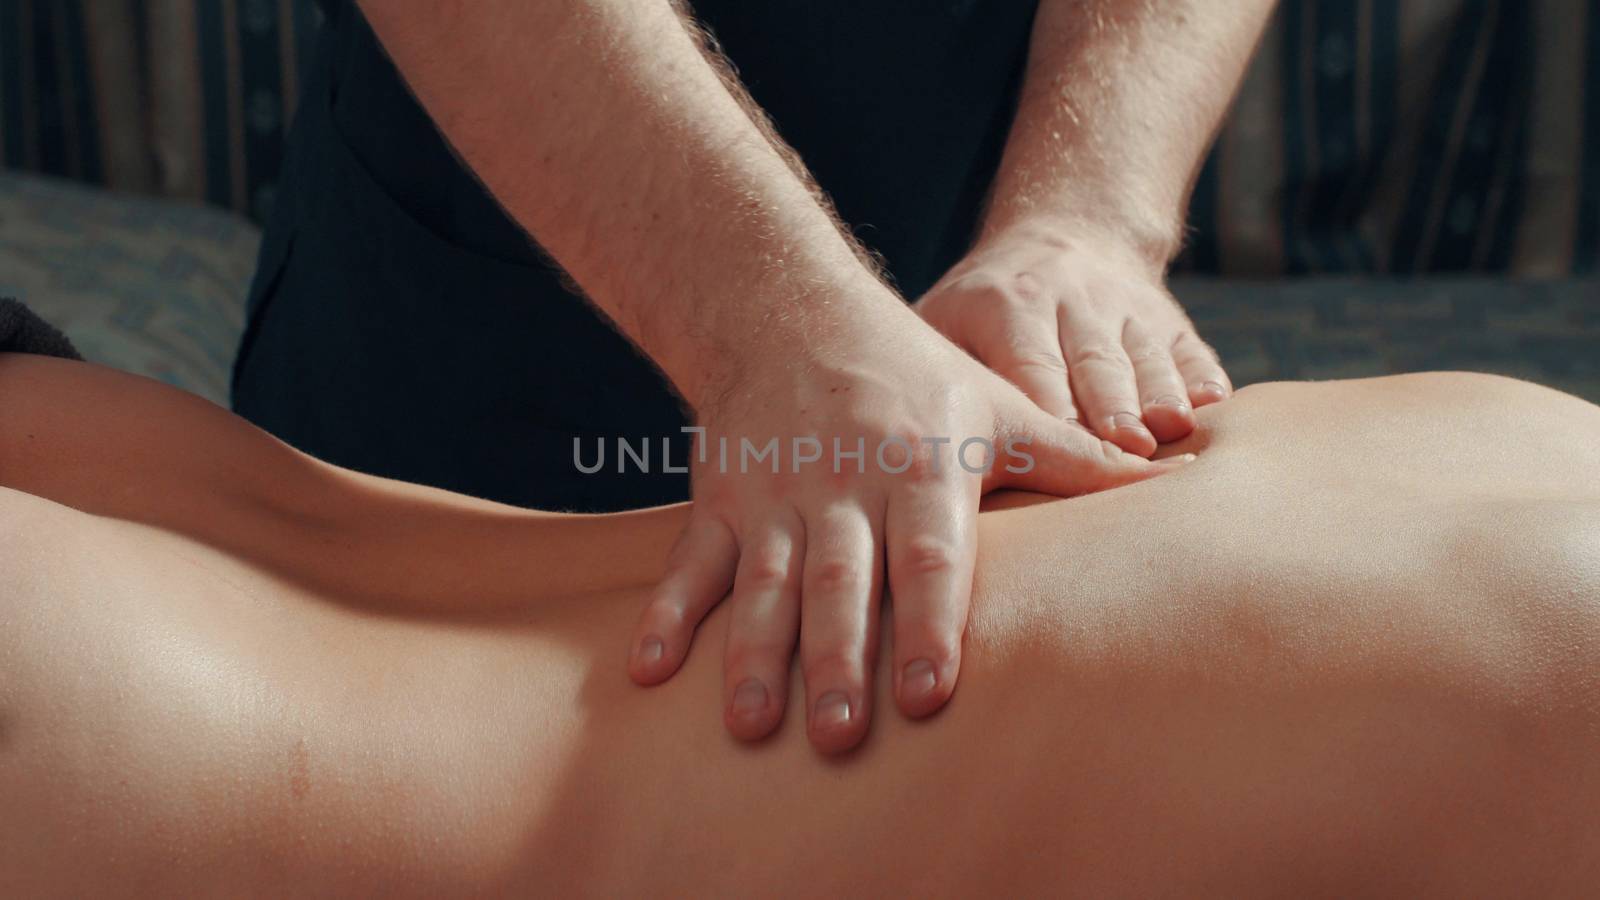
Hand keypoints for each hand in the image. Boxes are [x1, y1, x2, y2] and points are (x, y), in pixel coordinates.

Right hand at [627, 299, 1186, 752]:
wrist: (790, 311)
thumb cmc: (914, 374)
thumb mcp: (999, 404)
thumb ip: (1075, 456)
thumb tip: (1174, 477)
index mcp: (921, 468)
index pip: (927, 557)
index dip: (929, 623)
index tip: (931, 692)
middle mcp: (844, 486)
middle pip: (841, 583)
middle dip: (837, 660)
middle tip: (837, 735)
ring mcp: (775, 496)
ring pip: (765, 584)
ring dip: (754, 655)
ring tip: (752, 724)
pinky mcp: (722, 502)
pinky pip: (692, 562)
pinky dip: (670, 614)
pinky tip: (652, 670)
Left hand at [915, 223, 1230, 455]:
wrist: (1063, 234)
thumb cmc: (981, 309)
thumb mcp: (943, 319)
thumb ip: (936, 371)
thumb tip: (922, 449)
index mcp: (1008, 304)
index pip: (1031, 363)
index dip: (1050, 405)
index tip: (1060, 446)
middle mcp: (1073, 300)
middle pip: (1096, 363)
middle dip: (1112, 406)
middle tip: (1127, 448)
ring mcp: (1128, 308)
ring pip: (1147, 357)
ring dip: (1161, 395)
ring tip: (1173, 430)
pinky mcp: (1170, 321)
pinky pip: (1191, 351)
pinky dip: (1203, 380)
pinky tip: (1213, 408)